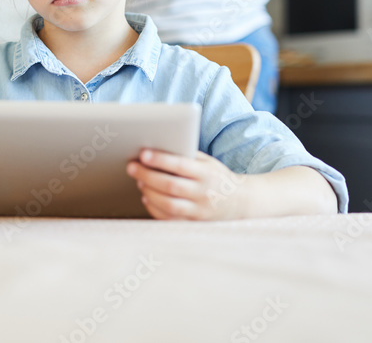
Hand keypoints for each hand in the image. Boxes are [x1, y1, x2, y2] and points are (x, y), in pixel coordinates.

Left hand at [126, 150, 248, 220]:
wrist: (240, 202)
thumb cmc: (216, 177)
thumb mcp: (207, 162)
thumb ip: (186, 156)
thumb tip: (157, 146)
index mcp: (207, 174)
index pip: (180, 165)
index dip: (160, 159)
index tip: (143, 154)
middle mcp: (204, 193)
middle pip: (170, 186)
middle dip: (147, 175)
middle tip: (132, 167)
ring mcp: (199, 211)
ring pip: (168, 204)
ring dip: (149, 192)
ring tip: (139, 181)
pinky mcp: (193, 224)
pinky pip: (169, 218)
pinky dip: (154, 208)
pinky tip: (147, 197)